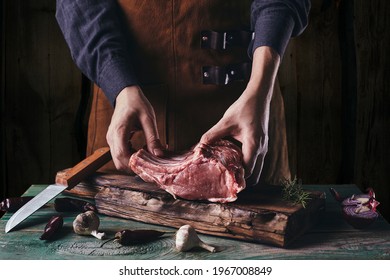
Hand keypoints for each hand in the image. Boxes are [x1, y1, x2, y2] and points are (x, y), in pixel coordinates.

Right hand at [106, 85, 163, 171]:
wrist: (126, 95)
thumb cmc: (137, 103)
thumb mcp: (148, 119)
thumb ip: (153, 138)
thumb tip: (159, 154)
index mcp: (119, 131)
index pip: (121, 155)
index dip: (134, 163)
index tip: (148, 163)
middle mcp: (111, 137)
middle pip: (119, 162)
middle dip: (135, 165)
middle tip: (150, 160)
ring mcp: (111, 139)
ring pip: (118, 160)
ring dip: (133, 161)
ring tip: (147, 152)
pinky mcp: (113, 140)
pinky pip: (119, 155)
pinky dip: (130, 156)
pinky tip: (140, 149)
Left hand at [200, 47, 279, 184]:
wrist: (259, 96)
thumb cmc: (245, 108)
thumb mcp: (226, 122)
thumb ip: (212, 134)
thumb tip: (200, 145)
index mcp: (254, 145)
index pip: (248, 170)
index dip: (237, 179)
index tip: (225, 183)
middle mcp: (261, 149)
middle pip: (254, 174)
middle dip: (241, 180)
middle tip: (226, 183)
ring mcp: (263, 147)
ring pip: (256, 168)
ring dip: (244, 172)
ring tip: (228, 175)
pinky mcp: (262, 144)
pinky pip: (256, 160)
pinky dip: (247, 164)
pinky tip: (233, 161)